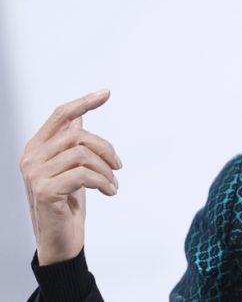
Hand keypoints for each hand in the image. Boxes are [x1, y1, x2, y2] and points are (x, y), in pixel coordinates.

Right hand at [19, 89, 121, 265]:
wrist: (60, 239)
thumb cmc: (66, 203)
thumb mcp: (72, 168)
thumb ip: (70, 143)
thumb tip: (79, 115)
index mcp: (37, 147)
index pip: (60, 115)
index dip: (84, 102)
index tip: (106, 93)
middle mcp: (31, 157)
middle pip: (78, 135)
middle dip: (106, 149)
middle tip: (119, 167)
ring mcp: (35, 174)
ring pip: (83, 154)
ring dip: (106, 170)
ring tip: (113, 184)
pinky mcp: (44, 190)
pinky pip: (84, 175)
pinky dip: (103, 182)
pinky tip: (110, 192)